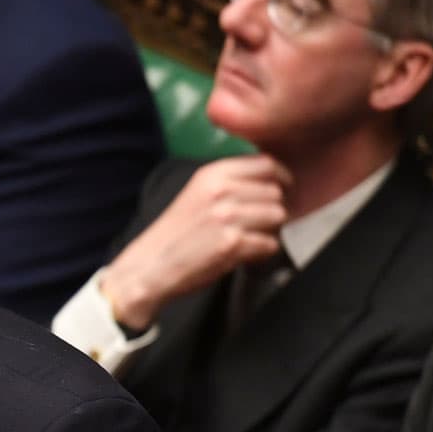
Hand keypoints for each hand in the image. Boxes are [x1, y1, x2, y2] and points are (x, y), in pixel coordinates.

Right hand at [96, 154, 290, 329]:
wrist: (150, 267)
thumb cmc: (175, 234)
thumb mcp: (197, 194)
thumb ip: (229, 182)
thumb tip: (270, 180)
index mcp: (212, 174)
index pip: (267, 164)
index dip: (282, 178)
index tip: (282, 190)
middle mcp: (221, 191)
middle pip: (275, 192)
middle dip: (274, 209)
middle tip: (260, 224)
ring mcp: (227, 217)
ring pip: (278, 216)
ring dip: (271, 231)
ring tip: (252, 239)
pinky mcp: (232, 244)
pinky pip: (270, 244)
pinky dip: (263, 252)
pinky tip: (245, 254)